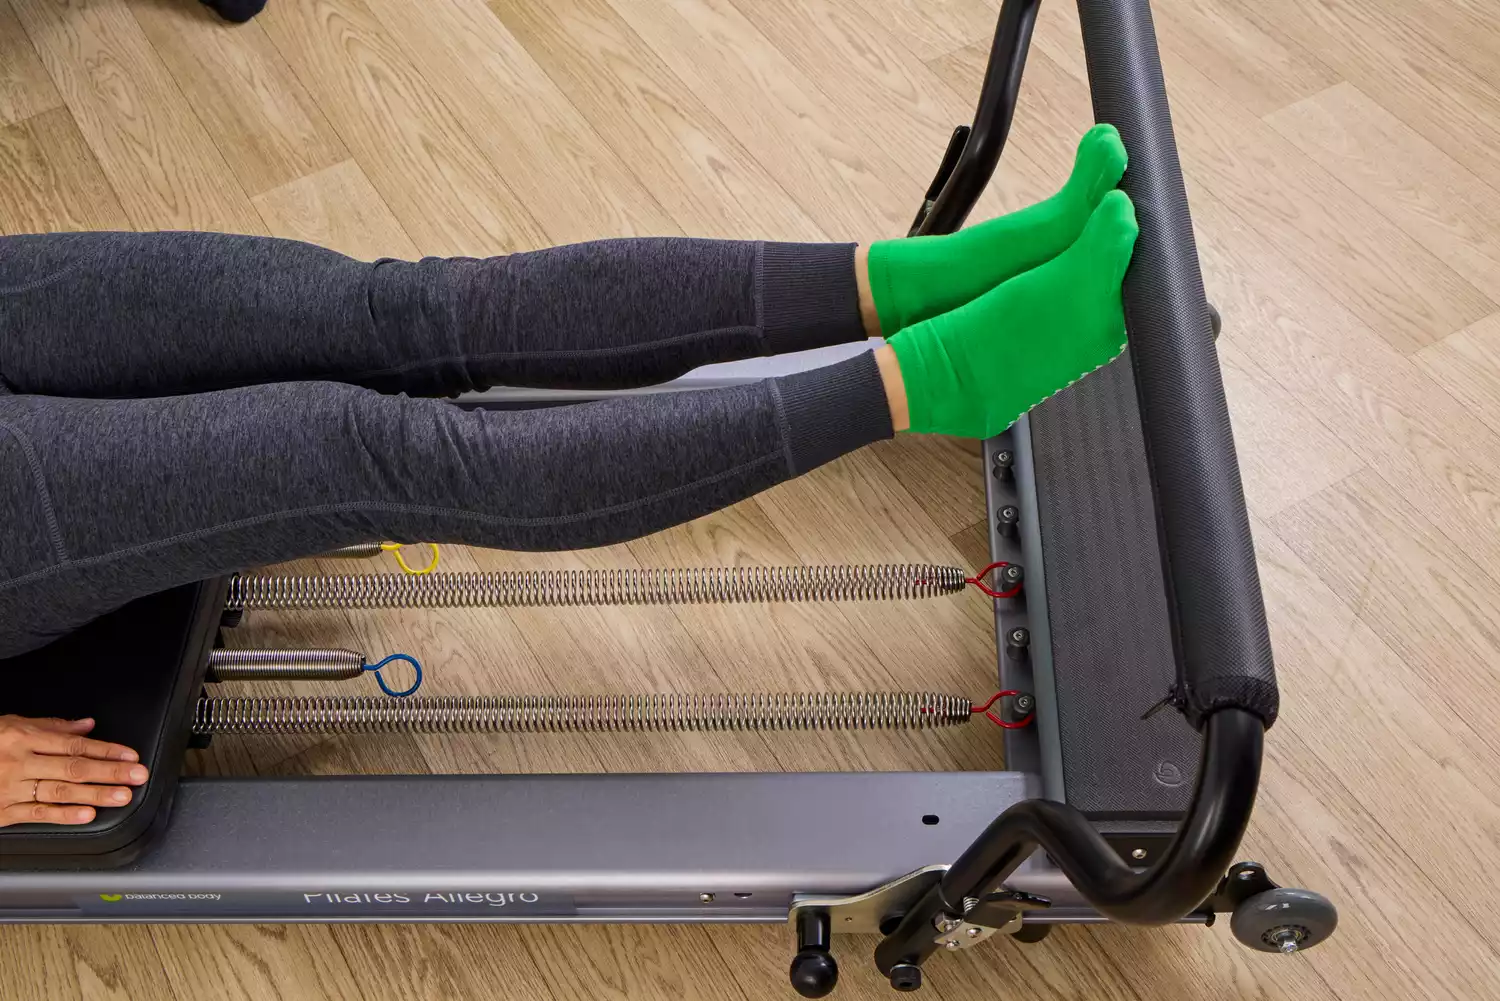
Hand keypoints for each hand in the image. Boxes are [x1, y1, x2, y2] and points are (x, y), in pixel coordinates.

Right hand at [0, 715, 147, 827]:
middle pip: (73, 767)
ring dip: (95, 795)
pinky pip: (37, 813)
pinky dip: (63, 815)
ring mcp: (9, 788)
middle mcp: (18, 762)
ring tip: (121, 796)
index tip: (130, 755)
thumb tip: (87, 725)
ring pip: (60, 791)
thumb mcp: (10, 724)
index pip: (74, 743)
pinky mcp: (2, 811)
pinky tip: (86, 816)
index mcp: (22, 737)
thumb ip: (51, 726)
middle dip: (110, 772)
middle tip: (137, 776)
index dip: (106, 749)